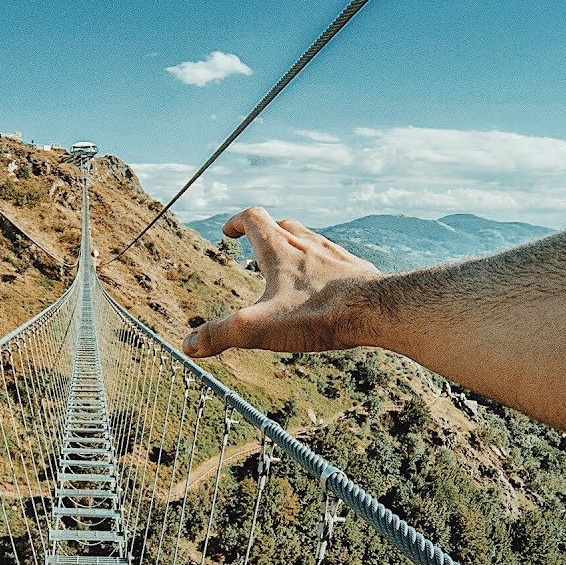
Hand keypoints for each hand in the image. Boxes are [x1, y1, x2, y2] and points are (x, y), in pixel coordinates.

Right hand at [183, 207, 379, 357]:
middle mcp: (309, 245)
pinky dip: (324, 266)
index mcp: (280, 250)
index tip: (228, 232)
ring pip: (312, 240)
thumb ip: (220, 334)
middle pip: (283, 225)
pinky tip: (327, 286)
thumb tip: (186, 345)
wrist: (379, 310)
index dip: (237, 222)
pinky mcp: (359, 271)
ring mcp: (336, 256)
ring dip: (296, 247)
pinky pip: (337, 260)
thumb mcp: (258, 328)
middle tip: (257, 249)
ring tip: (290, 267)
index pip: (254, 218)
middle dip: (266, 233)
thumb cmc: (318, 314)